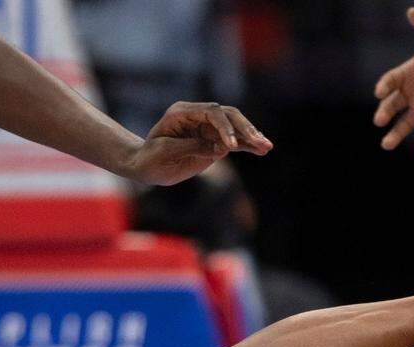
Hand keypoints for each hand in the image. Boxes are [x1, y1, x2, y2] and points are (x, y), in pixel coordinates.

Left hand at [124, 102, 272, 185]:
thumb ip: (193, 148)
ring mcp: (207, 128)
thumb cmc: (151, 158)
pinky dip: (248, 145)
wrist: (146, 166)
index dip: (224, 127)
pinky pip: (234, 141)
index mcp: (182, 113)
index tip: (232, 146)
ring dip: (251, 136)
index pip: (211, 113)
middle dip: (245, 128)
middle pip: (227, 115)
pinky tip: (262, 150)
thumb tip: (221, 148)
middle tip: (259, 142)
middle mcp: (197, 116)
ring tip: (267, 147)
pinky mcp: (214, 141)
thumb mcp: (167, 152)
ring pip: (234, 126)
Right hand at [373, 7, 413, 161]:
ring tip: (386, 144)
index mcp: (411, 71)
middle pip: (394, 104)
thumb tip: (411, 12)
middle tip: (379, 121)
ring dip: (396, 134)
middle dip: (386, 112)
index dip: (386, 86)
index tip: (381, 93)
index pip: (393, 80)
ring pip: (407, 123)